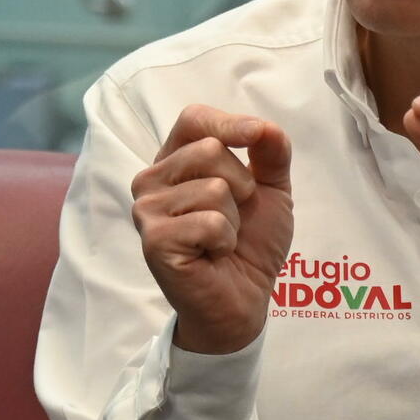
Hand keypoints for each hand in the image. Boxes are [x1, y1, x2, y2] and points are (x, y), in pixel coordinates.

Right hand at [131, 106, 293, 353]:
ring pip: (214, 187)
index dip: (230, 124)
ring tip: (221, 239)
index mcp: (175, 160)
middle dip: (242, 185)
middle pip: (209, 149)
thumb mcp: (271, 189)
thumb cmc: (250, 243)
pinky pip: (210, 221)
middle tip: (233, 217)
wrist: (244, 300)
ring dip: (234, 219)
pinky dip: (225, 240)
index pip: (194, 119)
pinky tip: (212, 255)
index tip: (258, 137)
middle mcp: (151, 180)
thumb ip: (271, 154)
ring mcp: (147, 210)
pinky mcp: (155, 240)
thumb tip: (267, 127)